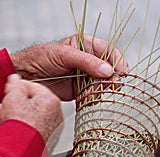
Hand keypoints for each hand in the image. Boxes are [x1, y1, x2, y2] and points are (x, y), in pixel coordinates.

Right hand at [0, 74, 63, 150]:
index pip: (33, 87)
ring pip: (35, 117)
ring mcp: (54, 129)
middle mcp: (57, 115)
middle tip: (6, 106)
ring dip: (21, 116)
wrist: (23, 152)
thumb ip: (15, 85)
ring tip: (9, 118)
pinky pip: (37, 129)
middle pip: (34, 103)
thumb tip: (15, 80)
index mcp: (51, 100)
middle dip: (18, 104)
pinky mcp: (49, 140)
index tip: (9, 92)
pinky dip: (27, 128)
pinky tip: (17, 130)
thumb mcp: (13, 98)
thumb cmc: (22, 127)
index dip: (18, 88)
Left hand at [11, 34, 127, 100]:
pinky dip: (95, 98)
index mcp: (86, 45)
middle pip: (110, 69)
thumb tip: (107, 70)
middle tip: (112, 85)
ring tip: (95, 92)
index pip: (109, 51)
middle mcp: (88, 61)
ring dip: (103, 89)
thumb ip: (86, 61)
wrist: (28, 76)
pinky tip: (90, 98)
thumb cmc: (41, 58)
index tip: (121, 72)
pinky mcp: (81, 91)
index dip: (118, 61)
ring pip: (103, 84)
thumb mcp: (64, 54)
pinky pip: (94, 95)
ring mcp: (85, 77)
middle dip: (112, 78)